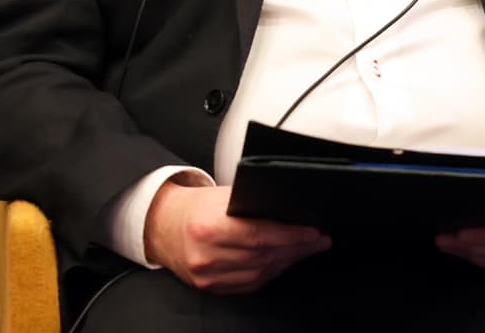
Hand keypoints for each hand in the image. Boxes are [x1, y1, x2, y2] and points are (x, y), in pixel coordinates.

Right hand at [143, 181, 329, 293]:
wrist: (164, 227)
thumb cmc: (199, 208)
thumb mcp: (225, 196)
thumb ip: (255, 203)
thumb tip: (295, 209)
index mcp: (208, 227)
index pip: (259, 236)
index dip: (291, 236)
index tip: (314, 233)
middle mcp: (205, 256)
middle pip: (263, 256)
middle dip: (298, 249)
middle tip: (320, 240)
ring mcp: (206, 276)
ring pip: (259, 273)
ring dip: (288, 261)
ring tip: (307, 249)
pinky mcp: (209, 287)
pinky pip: (248, 285)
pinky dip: (271, 273)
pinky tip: (284, 261)